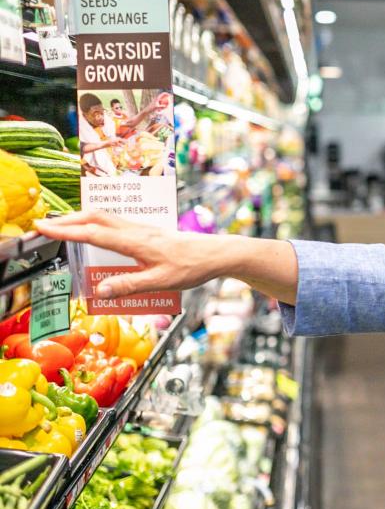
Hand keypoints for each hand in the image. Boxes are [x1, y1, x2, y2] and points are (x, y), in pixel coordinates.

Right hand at [35, 212, 222, 297]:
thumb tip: (99, 291)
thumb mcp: (161, 283)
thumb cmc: (191, 267)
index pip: (93, 233)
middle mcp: (137, 231)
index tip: (43, 227)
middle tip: (44, 224)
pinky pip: (116, 222)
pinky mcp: (148, 232)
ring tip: (62, 225)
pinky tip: (95, 229)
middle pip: (96, 217)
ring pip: (106, 217)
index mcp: (136, 242)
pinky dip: (97, 222)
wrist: (216, 253)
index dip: (66, 230)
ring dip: (82, 219)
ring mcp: (143, 229)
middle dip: (68, 219)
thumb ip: (129, 286)